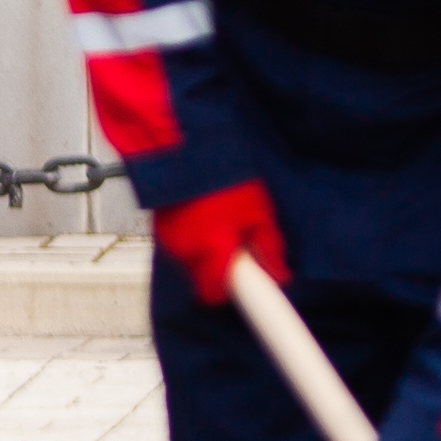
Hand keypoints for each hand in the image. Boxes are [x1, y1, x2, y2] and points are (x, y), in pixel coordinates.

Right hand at [151, 179, 288, 303]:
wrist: (187, 147)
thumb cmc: (226, 177)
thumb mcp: (258, 211)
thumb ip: (268, 247)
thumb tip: (280, 275)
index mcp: (212, 248)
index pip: (214, 294)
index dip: (228, 292)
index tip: (241, 288)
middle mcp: (185, 250)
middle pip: (201, 279)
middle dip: (217, 270)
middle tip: (234, 248)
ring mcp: (168, 240)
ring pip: (190, 263)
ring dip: (204, 254)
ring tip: (217, 226)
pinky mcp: (159, 229)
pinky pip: (179, 247)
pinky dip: (191, 240)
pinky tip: (201, 219)